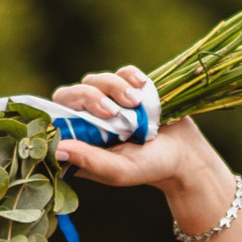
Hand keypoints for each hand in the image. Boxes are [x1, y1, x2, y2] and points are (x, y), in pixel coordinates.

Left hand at [49, 64, 208, 199]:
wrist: (185, 154)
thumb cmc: (150, 167)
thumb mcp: (118, 170)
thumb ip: (88, 160)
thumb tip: (56, 148)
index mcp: (81, 140)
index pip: (57, 116)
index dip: (63, 111)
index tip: (83, 117)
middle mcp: (89, 118)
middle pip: (72, 93)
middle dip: (91, 96)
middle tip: (113, 111)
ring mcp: (109, 100)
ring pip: (96, 79)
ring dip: (116, 88)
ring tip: (137, 104)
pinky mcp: (129, 87)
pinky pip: (122, 71)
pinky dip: (131, 76)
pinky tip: (144, 87)